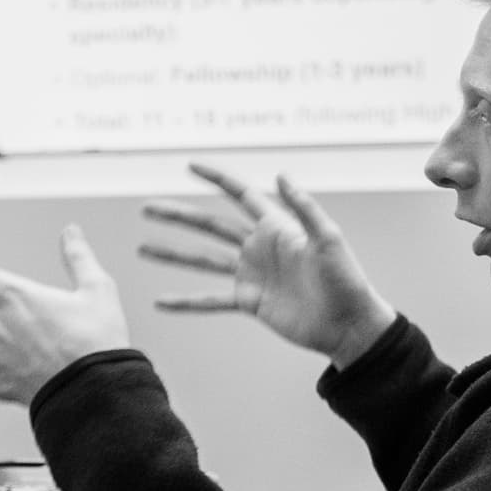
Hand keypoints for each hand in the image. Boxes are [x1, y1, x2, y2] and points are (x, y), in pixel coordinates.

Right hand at [139, 164, 398, 365]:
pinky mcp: (249, 302)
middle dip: (178, 215)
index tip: (190, 166)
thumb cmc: (346, 279)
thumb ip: (304, 208)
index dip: (217, 179)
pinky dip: (185, 302)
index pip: (241, 196)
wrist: (348, 324)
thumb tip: (281, 175)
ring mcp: (251, 275)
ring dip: (173, 253)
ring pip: (203, 260)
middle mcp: (259, 248)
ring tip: (142, 248)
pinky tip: (161, 302)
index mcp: (276, 228)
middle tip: (147, 207)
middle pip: (210, 226)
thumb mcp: (329, 239)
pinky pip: (210, 301)